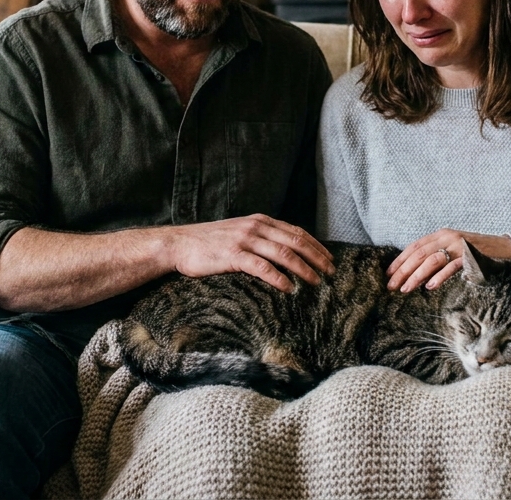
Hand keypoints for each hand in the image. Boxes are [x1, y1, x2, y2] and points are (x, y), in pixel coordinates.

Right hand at [163, 214, 333, 290]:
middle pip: (295, 241)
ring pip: (283, 253)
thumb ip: (261, 238)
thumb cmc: (209, 243)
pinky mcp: (232, 255)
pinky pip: (261, 266)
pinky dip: (278, 277)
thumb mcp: (240, 233)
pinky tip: (288, 288)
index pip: (296, 231)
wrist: (179, 244)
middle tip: (331, 273)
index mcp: (260, 221)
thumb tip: (285, 252)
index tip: (329, 259)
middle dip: (317, 257)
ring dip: (303, 268)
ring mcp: (244, 240)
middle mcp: (255, 227)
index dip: (316, 246)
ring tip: (316, 282)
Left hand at [386, 229, 510, 291]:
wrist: (502, 248)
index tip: (388, 274)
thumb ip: (435, 254)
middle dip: (403, 271)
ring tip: (406, 289)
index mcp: (440, 234)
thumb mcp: (451, 248)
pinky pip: (452, 266)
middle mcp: (447, 237)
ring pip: (432, 260)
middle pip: (419, 254)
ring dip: (416, 275)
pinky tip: (429, 287)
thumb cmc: (474, 252)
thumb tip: (413, 271)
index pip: (414, 247)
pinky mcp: (470, 255)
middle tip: (392, 286)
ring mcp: (459, 245)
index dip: (399, 260)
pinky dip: (439, 277)